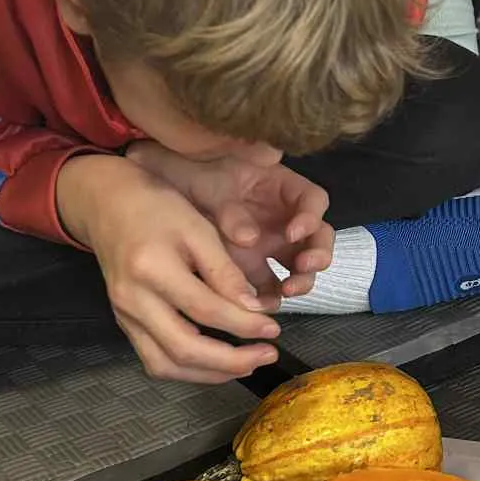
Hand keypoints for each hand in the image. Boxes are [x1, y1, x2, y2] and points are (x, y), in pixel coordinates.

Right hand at [56, 153, 281, 382]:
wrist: (107, 203)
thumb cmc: (155, 207)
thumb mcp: (197, 227)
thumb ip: (224, 270)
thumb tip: (253, 308)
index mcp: (152, 269)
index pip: (206, 311)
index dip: (244, 325)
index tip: (273, 328)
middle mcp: (133, 300)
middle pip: (184, 349)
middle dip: (230, 361)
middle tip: (266, 356)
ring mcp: (125, 315)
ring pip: (166, 365)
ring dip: (209, 374)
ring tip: (245, 365)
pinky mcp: (125, 322)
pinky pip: (155, 360)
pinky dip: (188, 369)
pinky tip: (215, 363)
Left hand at [126, 142, 332, 302]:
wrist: (161, 188)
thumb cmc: (192, 176)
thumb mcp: (210, 185)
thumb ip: (231, 210)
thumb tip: (249, 238)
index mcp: (281, 187)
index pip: (313, 200)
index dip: (310, 217)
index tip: (293, 232)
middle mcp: (283, 217)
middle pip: (318, 237)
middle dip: (316, 255)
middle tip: (302, 267)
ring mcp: (270, 244)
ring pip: (301, 265)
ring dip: (301, 280)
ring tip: (287, 290)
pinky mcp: (253, 268)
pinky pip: (272, 285)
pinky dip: (272, 297)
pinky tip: (261, 305)